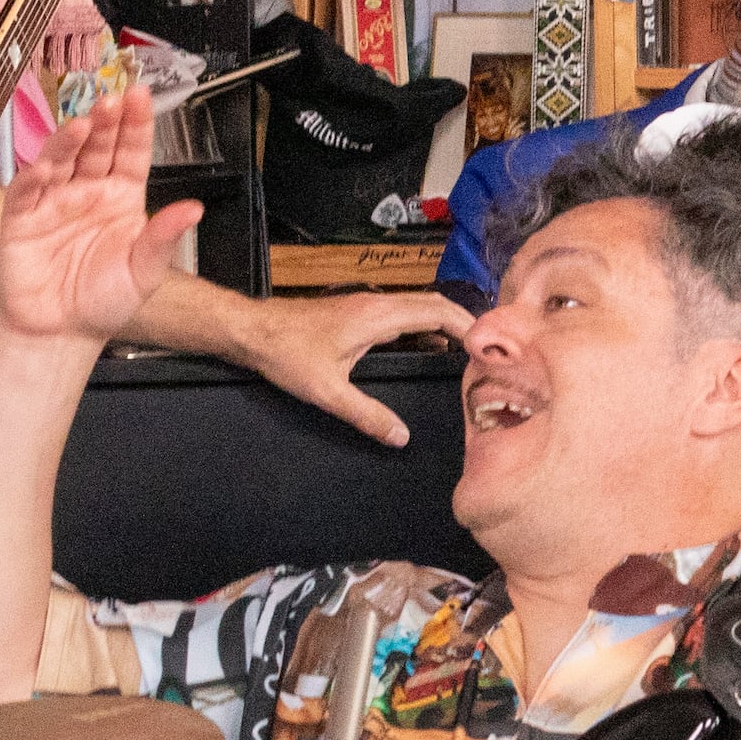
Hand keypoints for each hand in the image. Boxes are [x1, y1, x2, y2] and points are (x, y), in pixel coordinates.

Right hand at [0, 82, 196, 351]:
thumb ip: (164, 237)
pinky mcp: (22, 219)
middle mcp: (88, 192)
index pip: (131, 152)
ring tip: (84, 122)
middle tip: (113, 100)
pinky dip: (34, 175)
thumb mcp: (145, 270)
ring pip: (61, 160)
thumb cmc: (106, 300)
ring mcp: (54, 201)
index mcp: (122, 197)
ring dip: (70, 141)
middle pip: (97, 148)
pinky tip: (46, 165)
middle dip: (104, 123)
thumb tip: (195, 209)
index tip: (141, 97)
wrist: (64, 332)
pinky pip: (26, 191)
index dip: (135, 124)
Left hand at [218, 288, 463, 446]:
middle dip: (465, 322)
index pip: (439, 312)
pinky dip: (422, 324)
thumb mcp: (327, 391)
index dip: (470, 326)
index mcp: (377, 317)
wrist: (251, 330)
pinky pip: (402, 311)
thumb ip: (367, 415)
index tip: (489, 345)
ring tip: (462, 346)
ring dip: (443, 321)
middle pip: (435, 303)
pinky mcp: (355, 311)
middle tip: (485, 346)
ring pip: (418, 305)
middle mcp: (376, 304)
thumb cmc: (285, 352)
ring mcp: (366, 305)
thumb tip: (399, 436)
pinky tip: (422, 344)